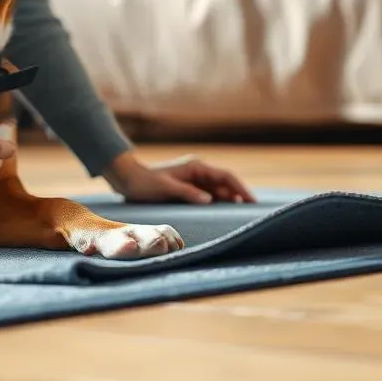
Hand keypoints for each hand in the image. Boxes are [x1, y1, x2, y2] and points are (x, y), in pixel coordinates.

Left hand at [103, 151, 255, 204]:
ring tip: (242, 213)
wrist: (128, 179)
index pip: (225, 176)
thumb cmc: (145, 183)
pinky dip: (218, 202)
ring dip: (230, 199)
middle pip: (225, 182)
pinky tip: (224, 212)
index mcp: (195, 167)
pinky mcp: (188, 187)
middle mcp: (197, 170)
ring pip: (218, 189)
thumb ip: (188, 193)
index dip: (240, 188)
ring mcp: (193, 178)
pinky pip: (209, 194)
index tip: (251, 200)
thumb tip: (210, 200)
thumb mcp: (167, 188)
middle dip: (239, 194)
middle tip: (253, 210)